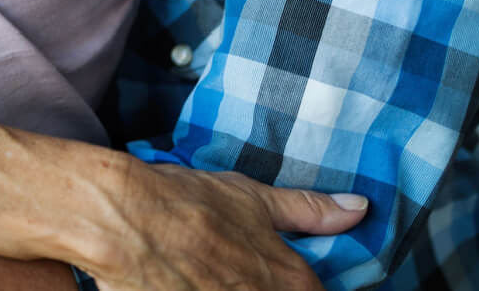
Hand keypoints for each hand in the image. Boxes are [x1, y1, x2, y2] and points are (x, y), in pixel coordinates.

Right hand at [90, 161, 368, 290]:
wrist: (120, 217)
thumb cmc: (183, 201)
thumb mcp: (249, 197)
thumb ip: (307, 210)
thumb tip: (358, 209)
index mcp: (292, 281)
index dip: (296, 284)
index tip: (274, 273)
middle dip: (255, 283)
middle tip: (225, 268)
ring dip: (226, 286)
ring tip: (203, 273)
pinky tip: (187, 281)